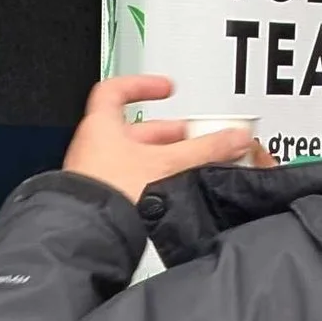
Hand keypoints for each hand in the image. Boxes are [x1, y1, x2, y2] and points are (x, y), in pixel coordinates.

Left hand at [61, 77, 265, 209]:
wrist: (88, 234)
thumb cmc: (106, 193)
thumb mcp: (166, 164)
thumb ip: (203, 149)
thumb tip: (233, 139)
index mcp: (102, 125)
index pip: (116, 91)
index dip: (143, 85)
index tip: (165, 89)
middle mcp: (94, 147)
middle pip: (136, 130)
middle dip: (169, 134)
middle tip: (193, 138)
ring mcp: (95, 174)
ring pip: (135, 158)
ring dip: (163, 159)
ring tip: (188, 166)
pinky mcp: (102, 198)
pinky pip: (131, 181)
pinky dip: (152, 181)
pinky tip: (171, 191)